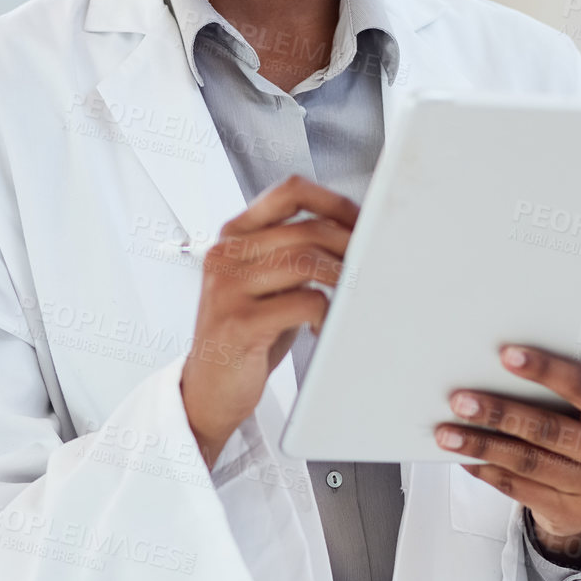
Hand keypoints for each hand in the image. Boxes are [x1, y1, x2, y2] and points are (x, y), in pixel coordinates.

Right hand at [181, 175, 357, 469]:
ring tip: (352, 298)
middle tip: (372, 265)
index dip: (334, 201)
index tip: (363, 222)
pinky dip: (326, 314)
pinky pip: (304, 302)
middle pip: (307, 229)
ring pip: (307, 261)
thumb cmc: (247, 334)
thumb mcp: (265, 284)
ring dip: (343, 279)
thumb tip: (354, 232)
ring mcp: (228, 288)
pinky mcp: (239, 322)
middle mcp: (226, 255)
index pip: (289, 192)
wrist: (209, 388)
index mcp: (233, 236)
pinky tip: (323, 327)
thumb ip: (294, 254)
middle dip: (350, 246)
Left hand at [434, 345, 580, 565]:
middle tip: (460, 401)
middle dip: (500, 413)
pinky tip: (466, 458)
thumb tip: (498, 370)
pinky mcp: (572, 515)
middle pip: (550, 431)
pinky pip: (520, 490)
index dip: (547, 370)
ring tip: (448, 433)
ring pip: (529, 464)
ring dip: (483, 446)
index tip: (506, 355)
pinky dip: (488, 471)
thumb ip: (566, 395)